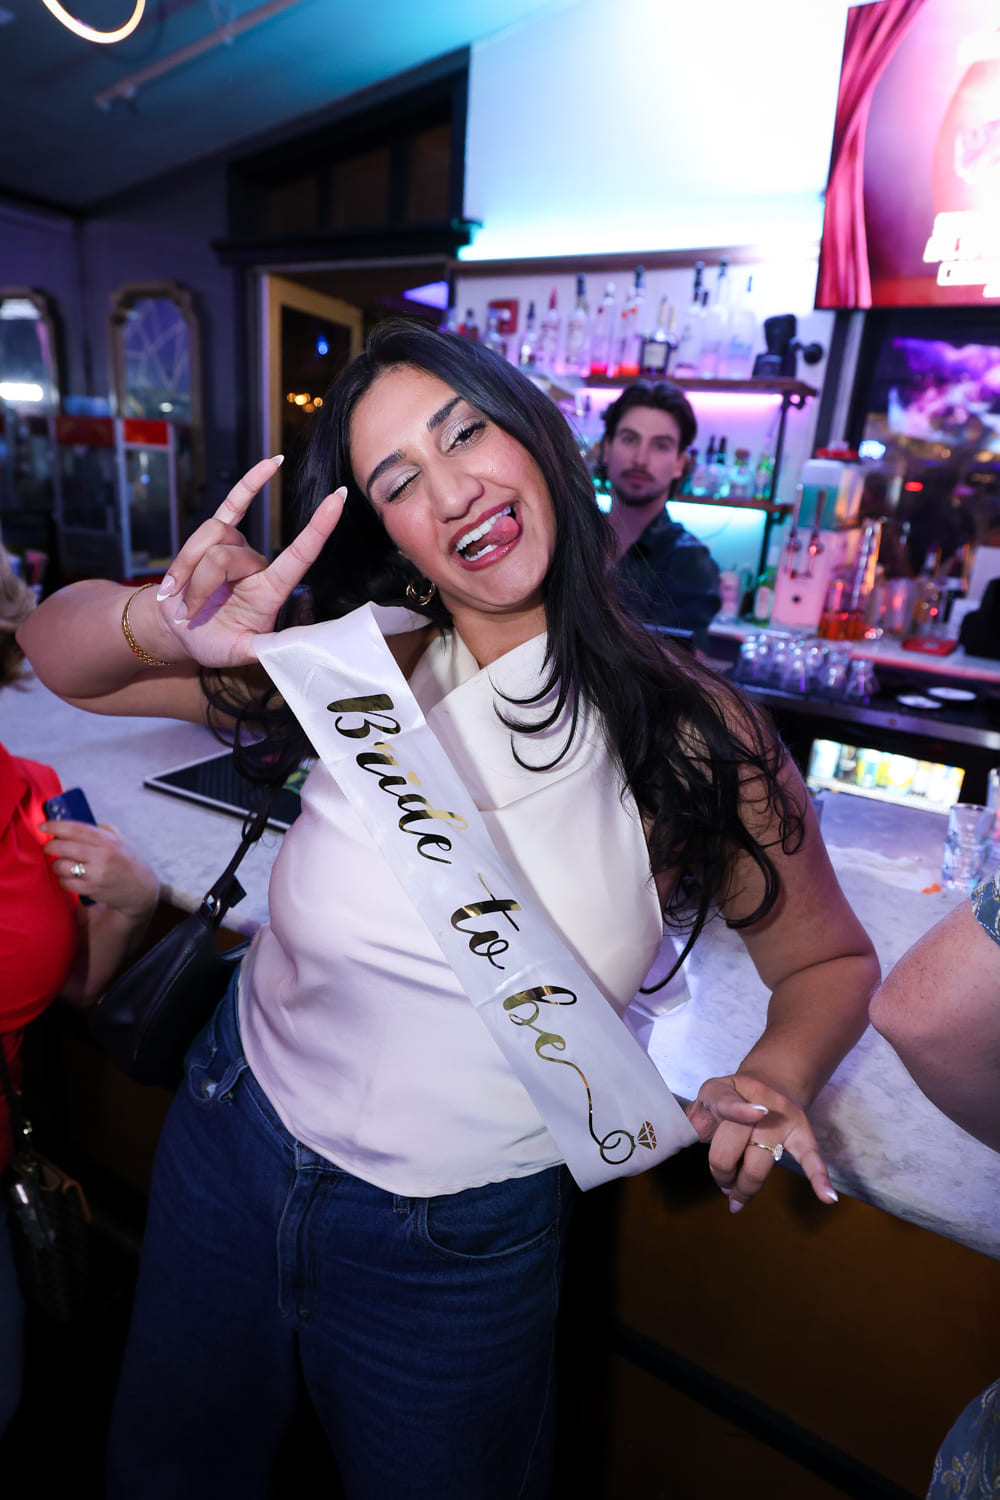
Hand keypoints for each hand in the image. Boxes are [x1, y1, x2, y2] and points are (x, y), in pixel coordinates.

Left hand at [41, 819, 159, 921]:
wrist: (141, 888)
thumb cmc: (128, 861)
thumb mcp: (120, 839)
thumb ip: (99, 830)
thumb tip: (71, 825)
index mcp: (107, 840)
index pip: (76, 829)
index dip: (55, 826)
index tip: (43, 825)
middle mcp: (101, 856)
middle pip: (63, 847)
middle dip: (50, 846)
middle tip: (49, 846)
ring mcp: (96, 874)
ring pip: (61, 866)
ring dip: (57, 864)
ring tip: (64, 864)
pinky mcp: (91, 889)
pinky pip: (65, 883)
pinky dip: (64, 879)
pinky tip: (70, 876)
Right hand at [152, 458, 346, 667]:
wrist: (179, 629)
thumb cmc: (211, 642)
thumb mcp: (238, 653)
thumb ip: (268, 650)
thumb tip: (298, 651)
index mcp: (271, 590)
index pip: (299, 554)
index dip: (317, 528)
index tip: (338, 499)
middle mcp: (257, 565)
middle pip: (226, 555)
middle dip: (199, 584)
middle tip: (189, 613)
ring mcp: (238, 546)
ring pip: (212, 534)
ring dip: (187, 569)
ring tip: (181, 598)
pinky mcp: (217, 534)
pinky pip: (233, 504)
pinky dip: (251, 484)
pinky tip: (273, 464)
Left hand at [686, 1074, 837, 1212]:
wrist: (772, 1079)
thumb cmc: (731, 1096)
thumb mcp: (708, 1098)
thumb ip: (693, 1119)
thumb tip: (674, 1142)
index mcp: (728, 1090)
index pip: (730, 1102)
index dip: (740, 1110)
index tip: (755, 1114)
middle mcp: (760, 1101)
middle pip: (737, 1146)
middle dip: (722, 1172)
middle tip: (721, 1182)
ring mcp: (783, 1118)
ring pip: (762, 1161)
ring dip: (746, 1186)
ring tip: (736, 1199)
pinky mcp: (802, 1132)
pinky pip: (811, 1158)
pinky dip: (820, 1178)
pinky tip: (827, 1198)